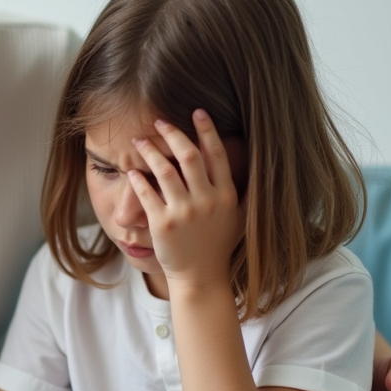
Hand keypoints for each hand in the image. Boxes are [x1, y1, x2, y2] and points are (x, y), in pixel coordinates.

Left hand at [128, 110, 242, 289]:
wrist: (200, 278)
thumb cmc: (219, 247)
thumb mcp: (242, 220)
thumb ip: (247, 194)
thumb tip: (259, 169)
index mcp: (226, 196)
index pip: (217, 154)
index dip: (207, 130)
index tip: (197, 112)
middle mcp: (207, 201)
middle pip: (188, 155)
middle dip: (172, 133)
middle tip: (159, 122)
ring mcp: (184, 213)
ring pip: (164, 170)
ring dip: (150, 150)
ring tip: (139, 140)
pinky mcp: (162, 224)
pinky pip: (147, 193)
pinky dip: (137, 178)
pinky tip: (131, 169)